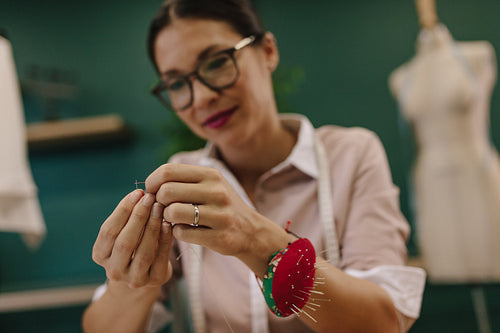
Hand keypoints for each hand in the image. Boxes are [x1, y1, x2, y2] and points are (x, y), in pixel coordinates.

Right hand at [92, 190, 172, 288]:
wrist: (146, 272)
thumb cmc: (134, 244)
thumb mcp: (125, 232)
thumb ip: (129, 216)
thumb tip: (141, 194)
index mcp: (100, 255)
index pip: (108, 231)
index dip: (122, 210)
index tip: (137, 193)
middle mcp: (113, 270)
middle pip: (124, 242)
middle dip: (138, 217)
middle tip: (150, 198)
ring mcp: (134, 279)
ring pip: (143, 252)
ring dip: (152, 227)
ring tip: (159, 208)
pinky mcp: (154, 280)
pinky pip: (160, 258)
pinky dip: (164, 239)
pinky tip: (168, 224)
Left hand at [145, 163, 292, 275]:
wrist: (251, 231)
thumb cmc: (220, 206)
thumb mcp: (209, 185)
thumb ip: (182, 180)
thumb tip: (149, 185)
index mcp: (211, 175)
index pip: (168, 171)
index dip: (152, 182)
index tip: (152, 192)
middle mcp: (217, 191)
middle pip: (167, 191)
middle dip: (158, 202)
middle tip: (164, 208)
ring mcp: (220, 215)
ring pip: (173, 212)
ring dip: (167, 218)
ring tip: (175, 219)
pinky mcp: (219, 236)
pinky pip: (182, 233)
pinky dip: (178, 233)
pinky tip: (187, 231)